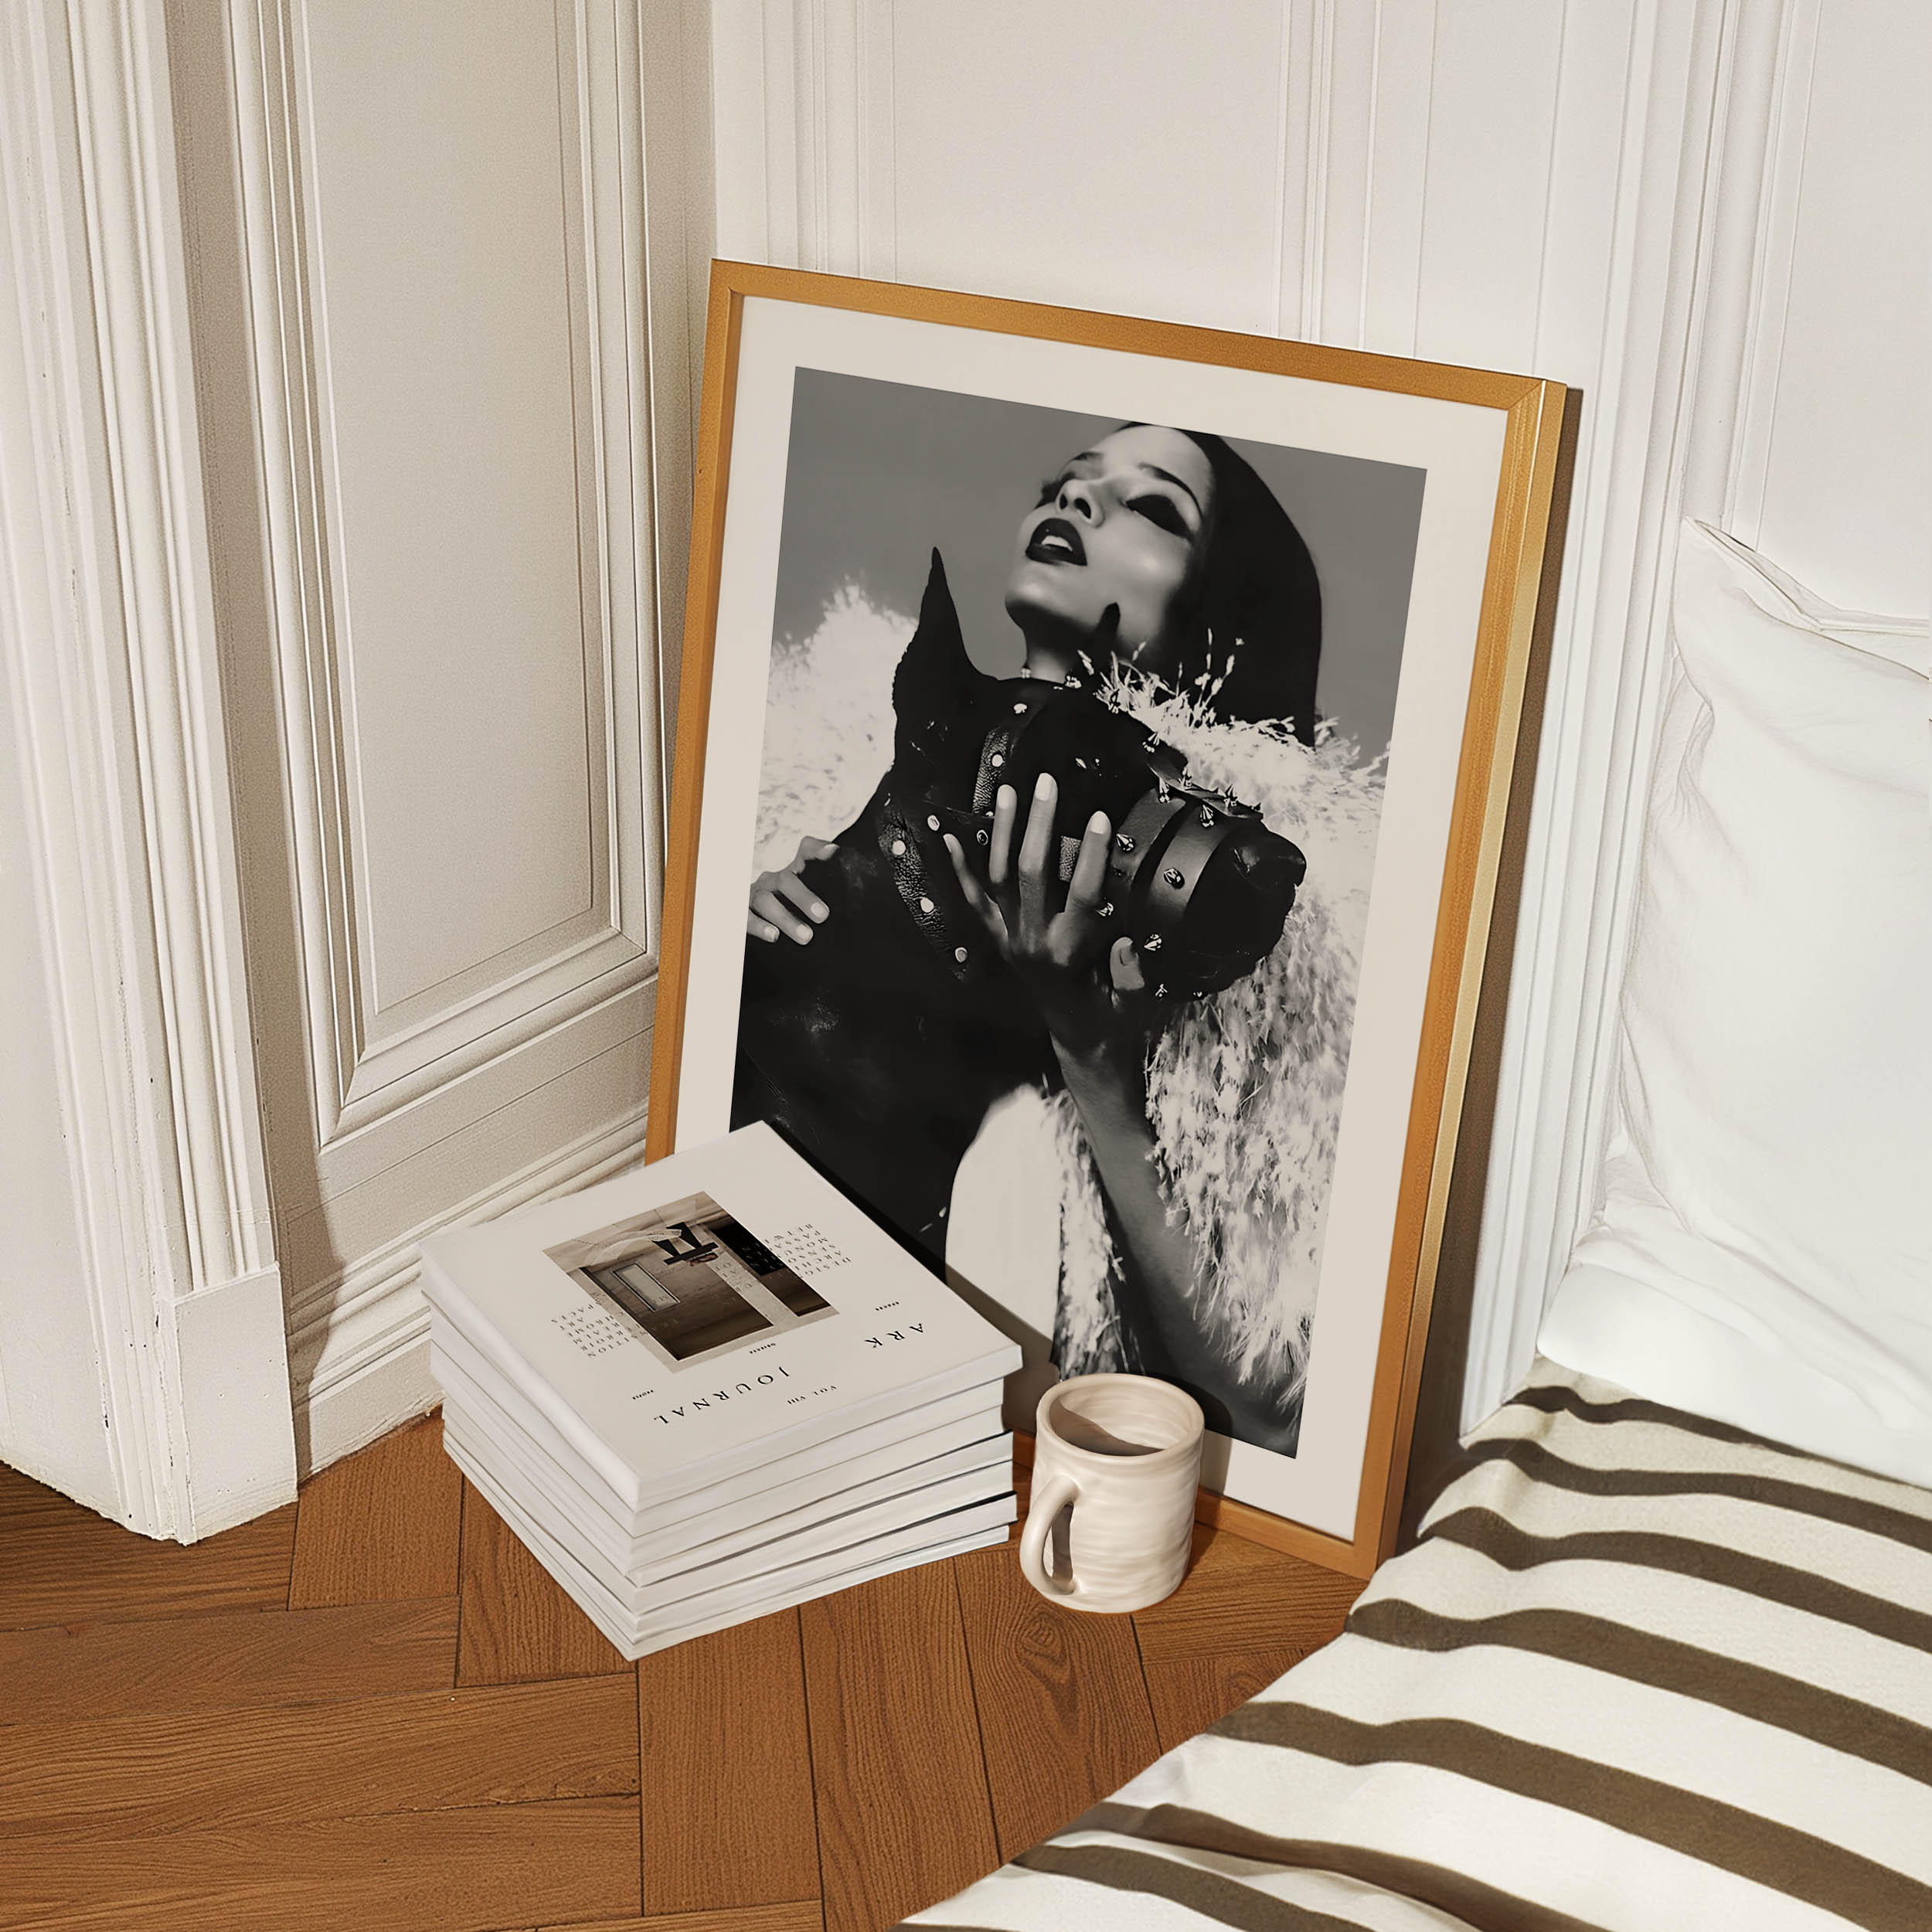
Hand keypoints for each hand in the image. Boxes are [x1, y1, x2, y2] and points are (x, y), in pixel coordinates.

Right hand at [748, 836, 837, 943]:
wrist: (764, 939)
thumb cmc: (801, 918)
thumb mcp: (818, 902)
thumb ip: (834, 891)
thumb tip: (849, 880)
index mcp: (795, 873)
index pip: (806, 852)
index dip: (818, 850)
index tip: (833, 854)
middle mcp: (774, 881)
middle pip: (786, 880)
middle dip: (804, 897)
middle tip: (823, 916)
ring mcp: (755, 896)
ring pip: (766, 901)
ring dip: (785, 918)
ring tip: (806, 937)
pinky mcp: (741, 914)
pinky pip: (745, 917)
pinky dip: (758, 926)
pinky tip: (773, 936)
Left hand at [944, 773, 1154, 1057]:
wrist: (1079, 1040)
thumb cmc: (1109, 1017)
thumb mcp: (1132, 1005)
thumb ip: (1131, 977)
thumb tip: (1127, 944)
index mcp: (1068, 953)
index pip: (1080, 893)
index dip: (1090, 854)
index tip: (1100, 817)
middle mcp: (1031, 942)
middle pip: (1031, 872)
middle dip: (1038, 824)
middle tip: (1046, 784)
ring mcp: (1009, 938)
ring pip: (997, 877)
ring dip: (1001, 832)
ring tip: (1006, 792)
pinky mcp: (998, 938)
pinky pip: (973, 900)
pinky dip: (960, 868)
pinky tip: (950, 837)